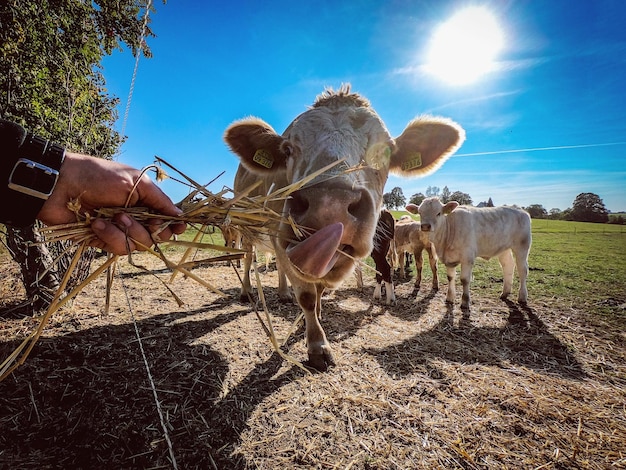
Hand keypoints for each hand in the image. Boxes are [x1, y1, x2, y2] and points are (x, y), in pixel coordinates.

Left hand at [37, 152, 185, 254]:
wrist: (60, 186)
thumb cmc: (98, 176)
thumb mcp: (135, 182)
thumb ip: (159, 200)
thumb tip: (181, 215)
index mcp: (145, 200)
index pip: (167, 219)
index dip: (175, 225)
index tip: (179, 227)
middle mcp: (135, 217)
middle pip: (157, 236)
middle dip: (150, 229)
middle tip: (135, 217)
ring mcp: (119, 230)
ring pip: (139, 244)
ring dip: (127, 231)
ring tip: (112, 216)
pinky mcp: (103, 241)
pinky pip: (119, 247)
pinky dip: (110, 236)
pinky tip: (96, 224)